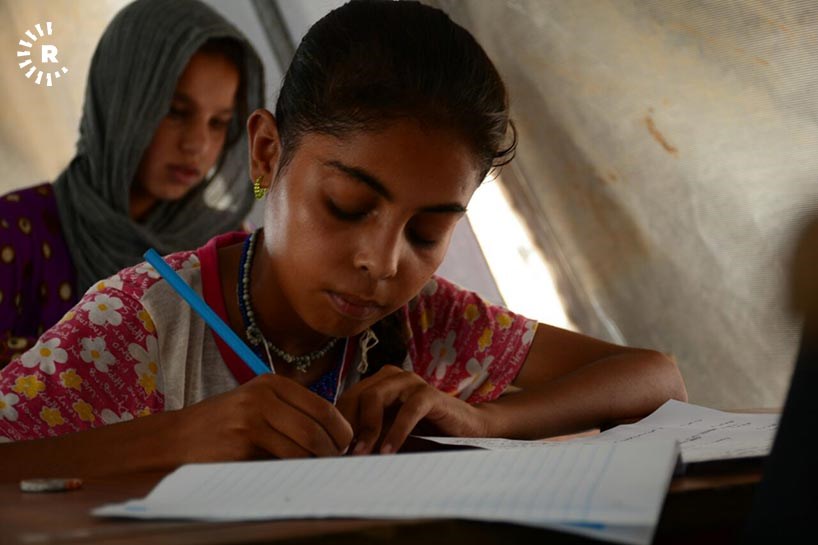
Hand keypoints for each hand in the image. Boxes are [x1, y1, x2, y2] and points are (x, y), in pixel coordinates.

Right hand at [171, 374, 352, 460]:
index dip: (341, 428)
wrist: (175, 440)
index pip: (323, 405)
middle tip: (337, 462)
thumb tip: (332, 435)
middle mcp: (264, 396)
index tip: (346, 443)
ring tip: (318, 470)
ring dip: (316, 463)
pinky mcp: (243, 442)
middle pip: (317, 427)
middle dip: (333, 449)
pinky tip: (296, 474)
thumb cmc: (219, 426)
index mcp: (271, 383)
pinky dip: (296, 471)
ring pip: (304, 446)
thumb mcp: (255, 406)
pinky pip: (283, 461)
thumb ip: (289, 413)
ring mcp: (253, 418)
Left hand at [336, 366, 487, 454]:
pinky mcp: (430, 394)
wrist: (466, 429)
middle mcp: (391, 377)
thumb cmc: (423, 433)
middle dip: (348, 427)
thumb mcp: (389, 432)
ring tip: (362, 455)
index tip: (332, 453)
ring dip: (367, 429)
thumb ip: (368, 436)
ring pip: (375, 397)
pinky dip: (396, 432)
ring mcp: (410, 381)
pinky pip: (408, 411)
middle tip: (343, 456)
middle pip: (356, 396)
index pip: (346, 401)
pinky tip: (389, 451)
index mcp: (377, 383)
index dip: (337, 426)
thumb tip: (337, 456)